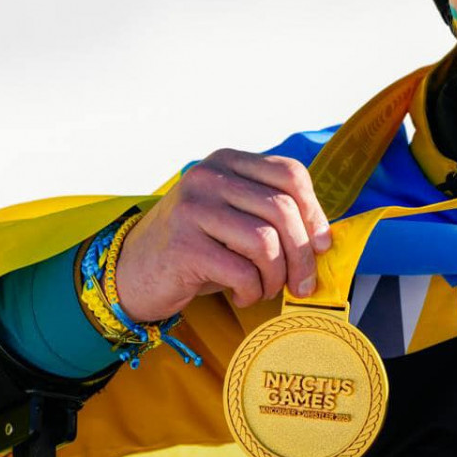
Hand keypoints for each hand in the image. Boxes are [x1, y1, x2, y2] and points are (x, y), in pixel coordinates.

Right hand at [114, 149, 331, 322]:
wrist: (132, 273)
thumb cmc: (197, 249)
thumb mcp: (235, 220)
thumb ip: (272, 217)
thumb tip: (324, 239)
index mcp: (227, 162)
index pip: (290, 174)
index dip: (315, 212)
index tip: (322, 245)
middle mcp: (209, 177)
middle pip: (283, 210)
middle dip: (302, 254)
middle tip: (304, 284)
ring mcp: (193, 208)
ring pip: (266, 241)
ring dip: (276, 276)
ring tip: (265, 289)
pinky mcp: (183, 245)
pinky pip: (242, 270)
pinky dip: (252, 290)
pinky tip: (242, 295)